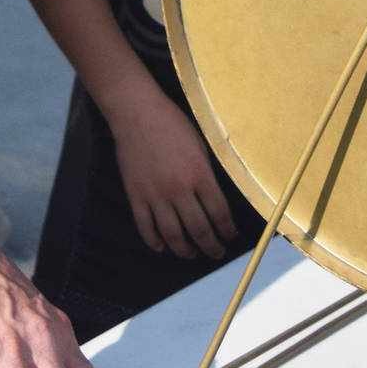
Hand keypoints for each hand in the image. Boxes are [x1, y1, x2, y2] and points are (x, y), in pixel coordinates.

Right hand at [109, 88, 238, 258]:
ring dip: (185, 250)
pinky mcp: (135, 195)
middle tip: (216, 253)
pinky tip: (161, 246)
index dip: (227, 229)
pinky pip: (145, 226)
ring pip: (172, 234)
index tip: (230, 236)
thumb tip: (215, 199)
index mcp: (199, 174)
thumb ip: (208, 174)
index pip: (219, 213)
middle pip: (199, 229)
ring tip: (192, 254)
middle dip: (211, 246)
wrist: (137, 113)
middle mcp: (178, 189)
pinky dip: (153, 241)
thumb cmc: (172, 123)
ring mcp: (155, 194)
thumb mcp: (201, 145)